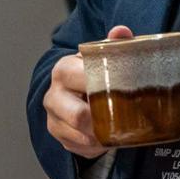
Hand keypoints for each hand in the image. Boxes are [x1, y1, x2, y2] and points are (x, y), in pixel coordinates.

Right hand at [42, 25, 132, 158]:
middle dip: (102, 121)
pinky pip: (81, 147)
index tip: (126, 91)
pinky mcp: (58, 136)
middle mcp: (53, 95)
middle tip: (124, 118)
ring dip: (102, 136)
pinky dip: (97, 145)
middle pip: (78, 116)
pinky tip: (106, 136)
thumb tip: (121, 31)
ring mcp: (53, 118)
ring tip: (117, 129)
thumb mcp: (102, 56)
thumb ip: (113, 43)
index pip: (82, 80)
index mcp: (63, 70)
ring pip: (81, 136)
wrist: (72, 90)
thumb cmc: (92, 72)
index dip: (105, 88)